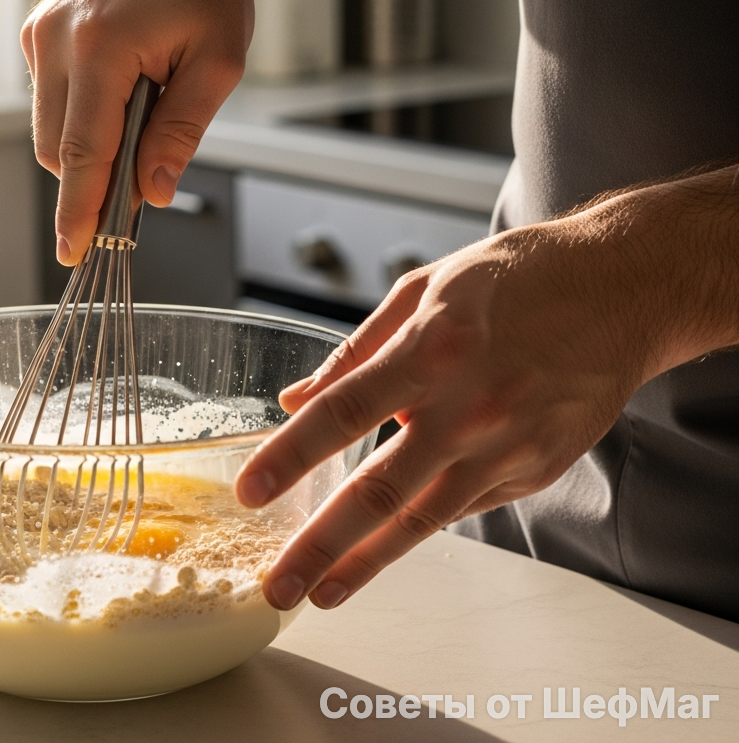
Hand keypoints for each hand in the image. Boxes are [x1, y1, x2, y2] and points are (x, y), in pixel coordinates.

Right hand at [22, 0, 252, 264]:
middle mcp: (56, 38)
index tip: (74, 251)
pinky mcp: (40, 29)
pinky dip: (84, 114)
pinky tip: (123, 87)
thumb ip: (180, 133)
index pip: (84, 153)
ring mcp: (42, 31)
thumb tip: (151, 190)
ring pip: (52, 128)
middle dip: (96, 177)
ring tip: (145, 106)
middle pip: (60, 149)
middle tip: (145, 175)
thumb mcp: (218, 63)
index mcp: (100, 47)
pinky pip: (52, 98)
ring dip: (92, 144)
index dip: (79, 211)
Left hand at [235, 211, 664, 611]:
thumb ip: (357, 349)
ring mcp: (508, 447)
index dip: (291, 456)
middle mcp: (471, 407)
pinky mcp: (536, 470)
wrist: (618, 290)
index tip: (251, 490)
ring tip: (323, 591)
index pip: (345, 412)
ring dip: (368, 561)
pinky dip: (421, 524)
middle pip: (381, 489)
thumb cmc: (516, 278)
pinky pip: (464, 504)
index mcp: (434, 348)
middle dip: (321, 544)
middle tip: (277, 583)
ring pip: (424, 519)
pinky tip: (387, 543)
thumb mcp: (426, 288)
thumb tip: (299, 398)